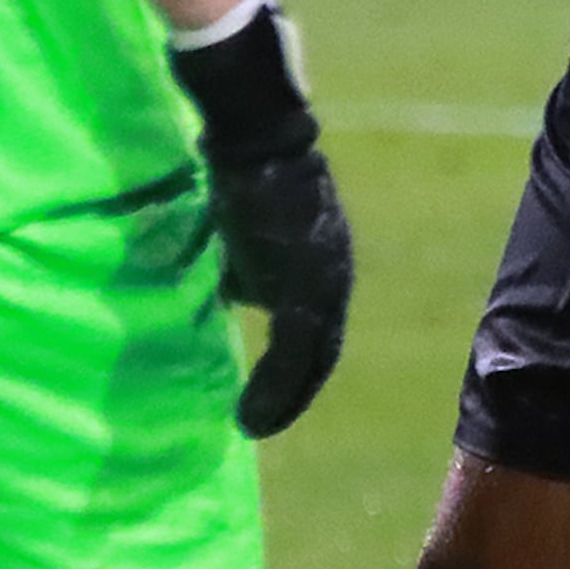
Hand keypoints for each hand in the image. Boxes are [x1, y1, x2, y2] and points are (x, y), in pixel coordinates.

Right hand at [203, 145, 354, 436]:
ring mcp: (324, 286)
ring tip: (252, 427)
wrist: (259, 141)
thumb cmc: (247, 173)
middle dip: (293, 393)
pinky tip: (248, 416)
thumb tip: (233, 295)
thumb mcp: (248, 231)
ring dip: (281, 400)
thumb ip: (249, 266)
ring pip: (309, 362)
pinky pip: (291, 356)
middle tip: (262, 424)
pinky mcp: (303, 290)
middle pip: (321, 354)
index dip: (295, 367)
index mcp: (326, 266)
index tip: (269, 396)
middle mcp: (335, 281)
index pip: (318, 331)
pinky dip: (272, 392)